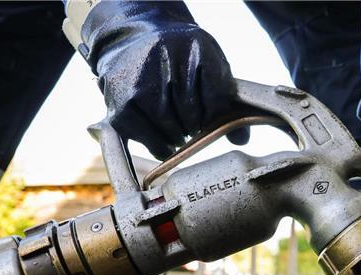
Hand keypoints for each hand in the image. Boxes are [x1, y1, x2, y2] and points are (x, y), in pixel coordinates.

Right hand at [80, 1, 246, 159]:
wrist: (136, 41)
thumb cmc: (181, 60)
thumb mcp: (209, 67)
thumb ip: (227, 99)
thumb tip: (242, 140)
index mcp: (195, 45)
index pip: (216, 96)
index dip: (217, 116)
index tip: (210, 117)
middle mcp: (163, 57)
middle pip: (192, 113)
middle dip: (197, 125)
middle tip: (193, 125)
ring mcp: (137, 81)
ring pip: (170, 128)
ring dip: (179, 137)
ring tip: (179, 130)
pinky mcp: (119, 103)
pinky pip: (146, 137)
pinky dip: (159, 146)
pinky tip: (164, 141)